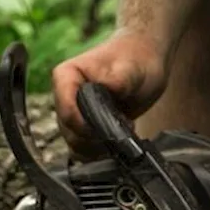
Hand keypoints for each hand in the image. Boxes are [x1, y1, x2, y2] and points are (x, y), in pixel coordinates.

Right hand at [51, 30, 168, 156]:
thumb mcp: (131, 67)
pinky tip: (117, 141)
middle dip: (95, 138)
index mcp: (66, 77)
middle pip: (68, 131)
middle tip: (121, 129)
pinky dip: (99, 151)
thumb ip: (119, 79)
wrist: (144, 59)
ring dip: (98, 146)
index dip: (86, 126)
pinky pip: (82, 148)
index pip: (66, 111)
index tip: (108, 127)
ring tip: (122, 132)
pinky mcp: (83, 125)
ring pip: (74, 143)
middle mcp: (64, 96)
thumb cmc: (136, 57)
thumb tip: (109, 87)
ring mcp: (73, 112)